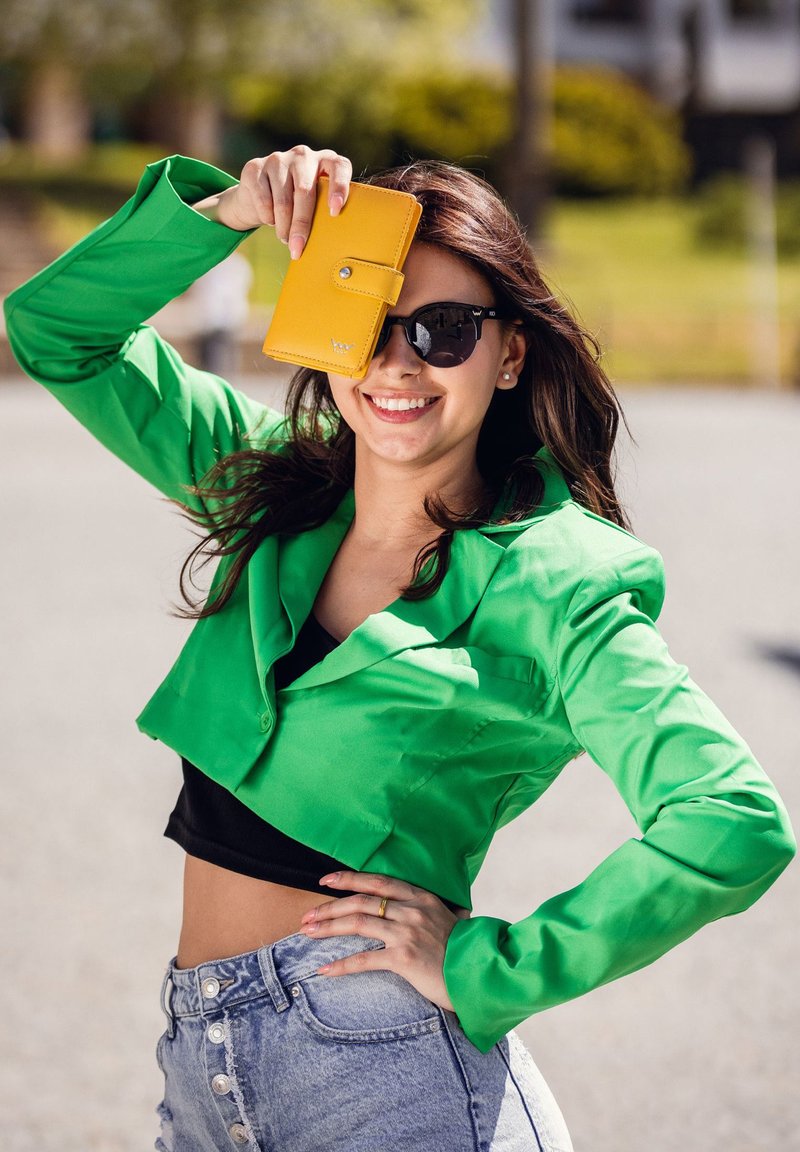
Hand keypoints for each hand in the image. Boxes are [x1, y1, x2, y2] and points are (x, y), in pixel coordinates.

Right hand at [192, 145, 352, 255]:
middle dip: (301, 225)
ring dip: (283, 227)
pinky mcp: (255, 167)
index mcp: (326, 161)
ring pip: (282, 201)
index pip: (339, 167)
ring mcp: (278, 159)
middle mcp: (303, 155)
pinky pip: (263, 200)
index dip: (339, 187)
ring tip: (285, 239)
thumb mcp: (315, 205)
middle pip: (304, 192)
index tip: (334, 212)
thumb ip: (325, 212)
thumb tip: (332, 246)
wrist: (260, 195)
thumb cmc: (298, 205)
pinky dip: (267, 217)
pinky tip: (270, 221)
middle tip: (297, 249)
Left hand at [298, 870, 470, 1013]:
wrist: (481, 974)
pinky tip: (324, 970)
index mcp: (421, 897)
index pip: (378, 881)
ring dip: (328, 927)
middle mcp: (412, 910)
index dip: (349, 878)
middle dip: (329, 906)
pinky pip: (365, 959)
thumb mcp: (453, 921)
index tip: (326, 880)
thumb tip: (451, 911)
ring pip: (358, 922)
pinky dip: (341, 965)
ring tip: (307, 933)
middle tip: (307, 915)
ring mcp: (407, 932)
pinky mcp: (404, 958)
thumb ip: (441, 912)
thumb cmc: (466, 952)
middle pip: (361, 900)